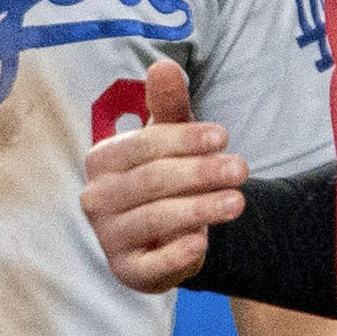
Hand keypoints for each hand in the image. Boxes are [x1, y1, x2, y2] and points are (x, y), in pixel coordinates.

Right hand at [82, 56, 246, 291]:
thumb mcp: (171, 139)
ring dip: (200, 210)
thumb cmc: (167, 176)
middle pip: (151, 181)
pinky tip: (202, 243)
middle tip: (241, 169)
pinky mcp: (126, 270)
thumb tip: (162, 65)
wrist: (166, 234)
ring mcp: (108, 237)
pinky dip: (177, 253)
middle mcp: (96, 199)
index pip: (142, 146)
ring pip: (155, 220)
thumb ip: (167, 105)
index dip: (184, 140)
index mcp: (102, 161)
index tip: (222, 137)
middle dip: (200, 174)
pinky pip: (151, 264)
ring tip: (238, 202)